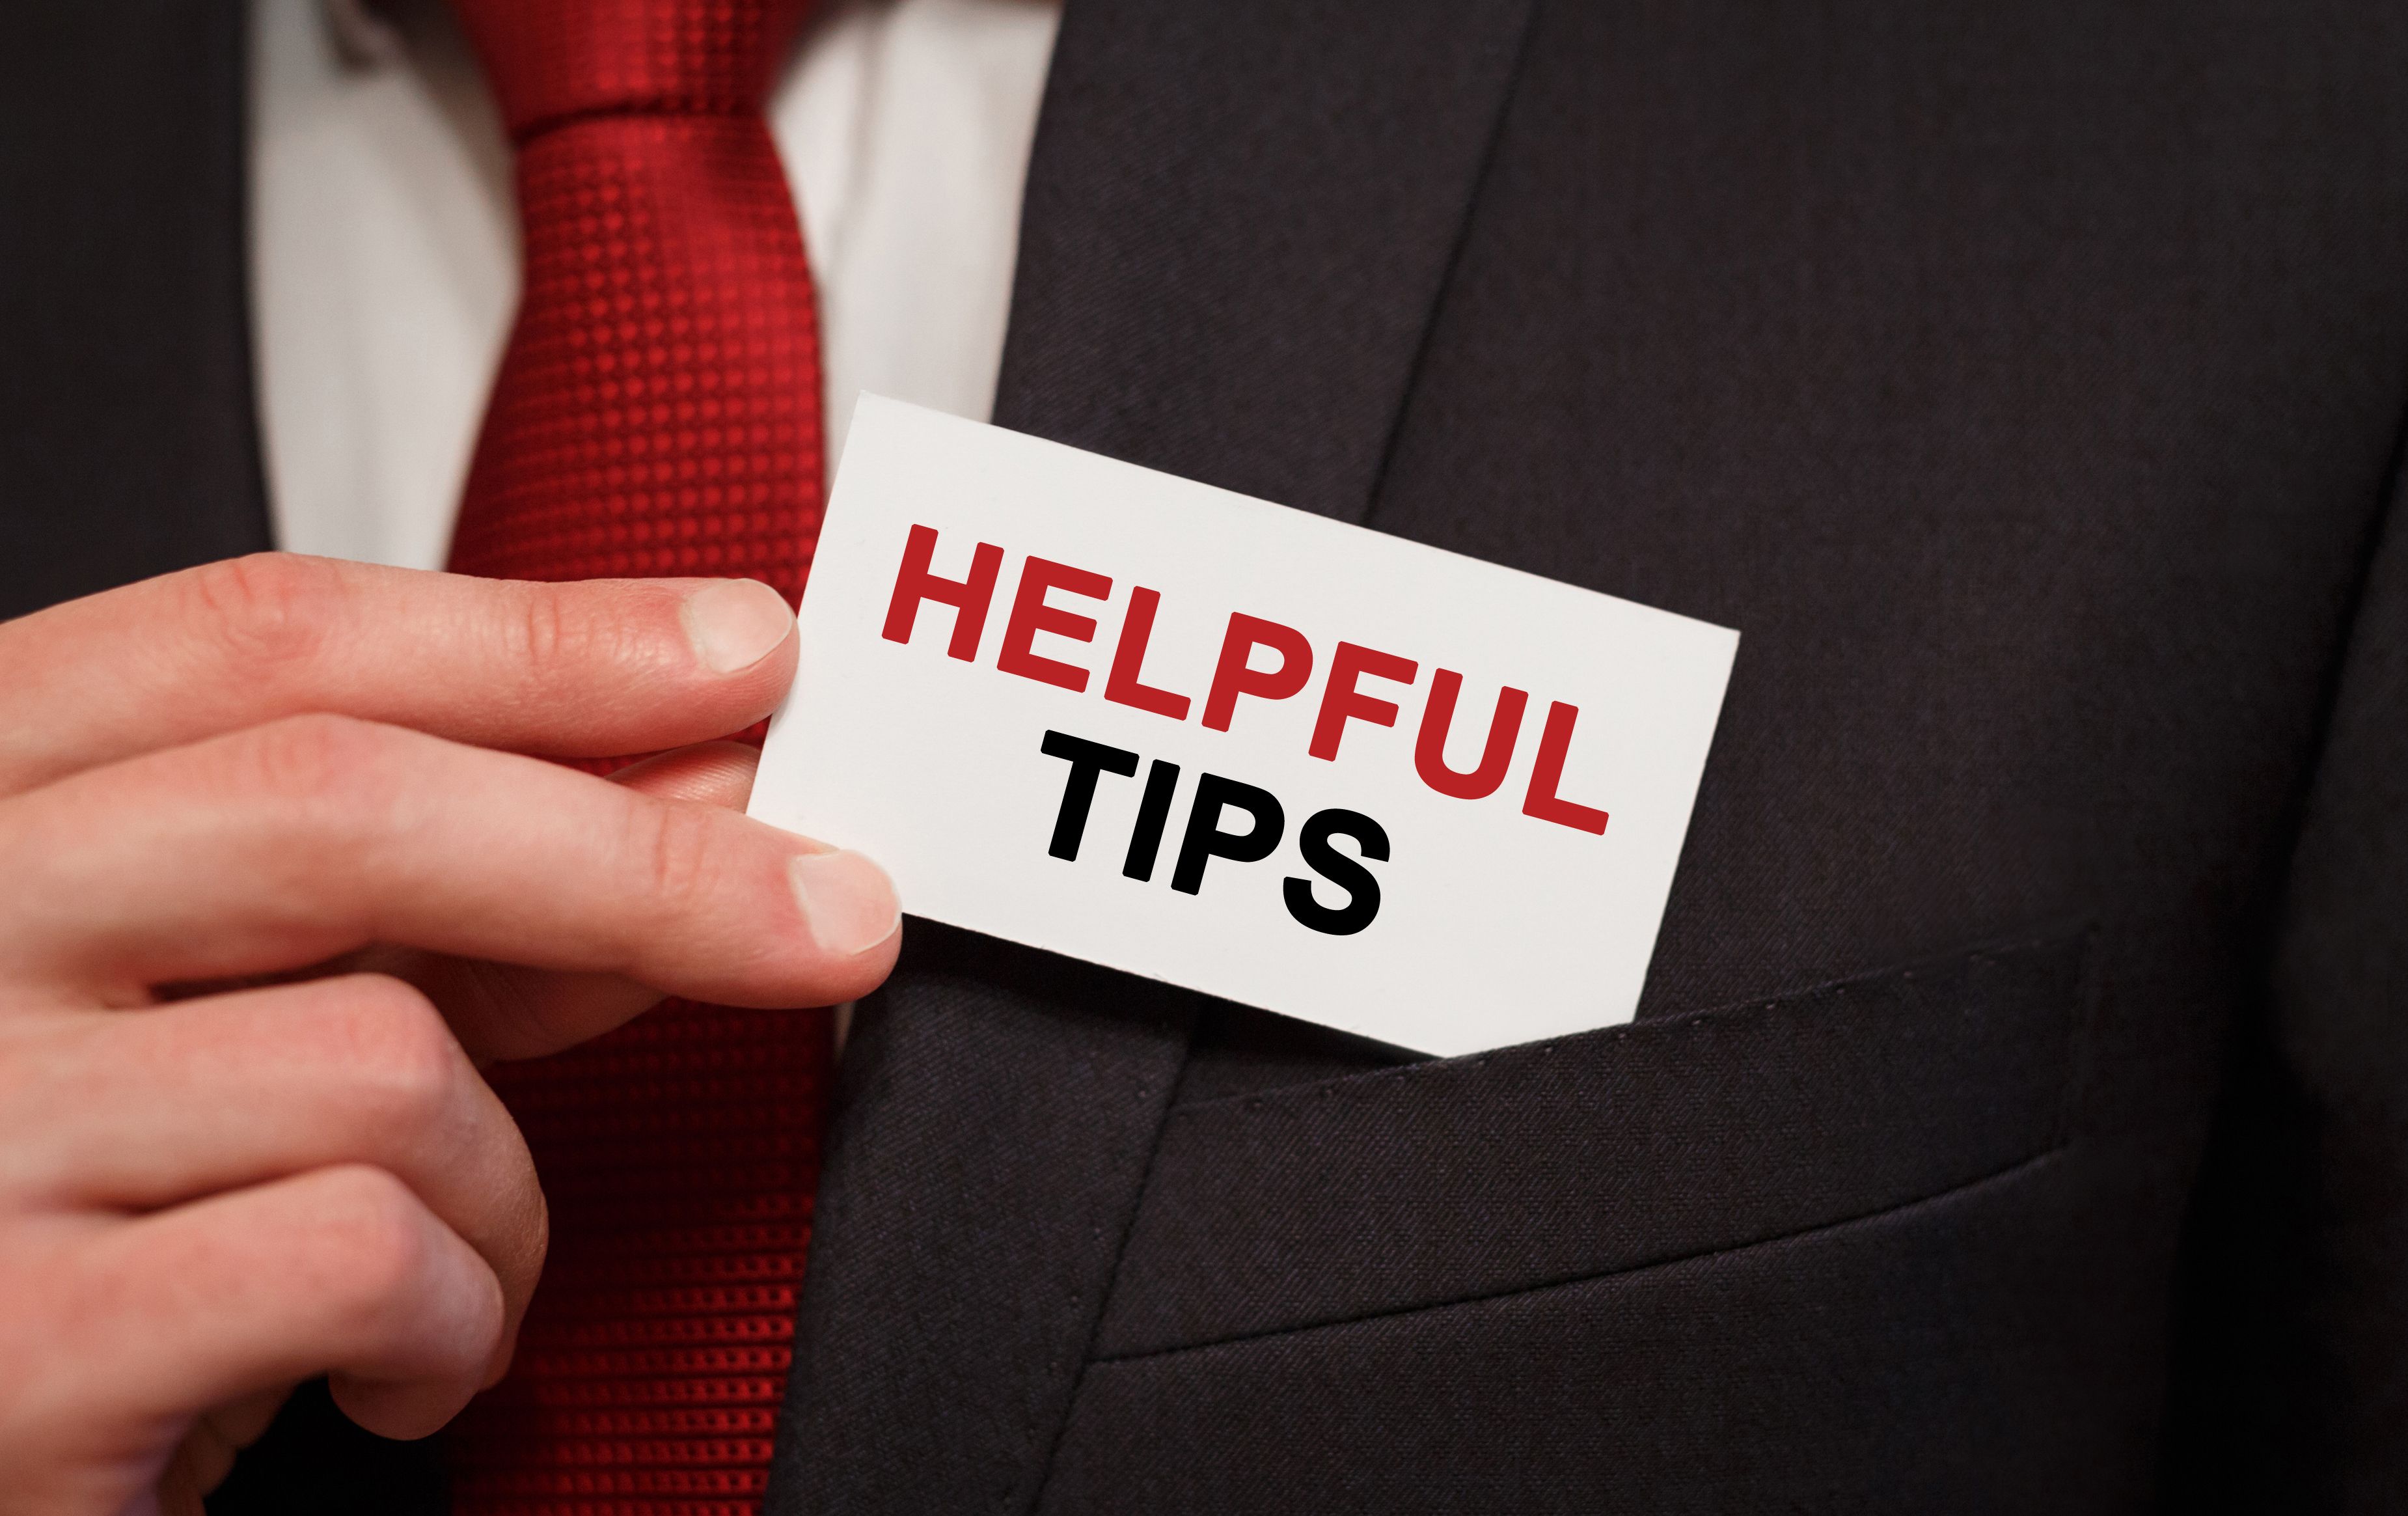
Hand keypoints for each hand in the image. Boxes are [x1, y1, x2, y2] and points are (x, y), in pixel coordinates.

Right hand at [0, 555, 899, 1515]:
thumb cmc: (106, 1221)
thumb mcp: (254, 1016)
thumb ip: (445, 892)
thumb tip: (699, 776)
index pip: (261, 639)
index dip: (534, 636)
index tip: (743, 650)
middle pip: (337, 802)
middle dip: (638, 860)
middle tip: (838, 913)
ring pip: (379, 1058)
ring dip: (507, 1185)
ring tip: (466, 1265)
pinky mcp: (17, 1345)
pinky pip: (358, 1252)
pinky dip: (456, 1320)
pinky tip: (407, 1364)